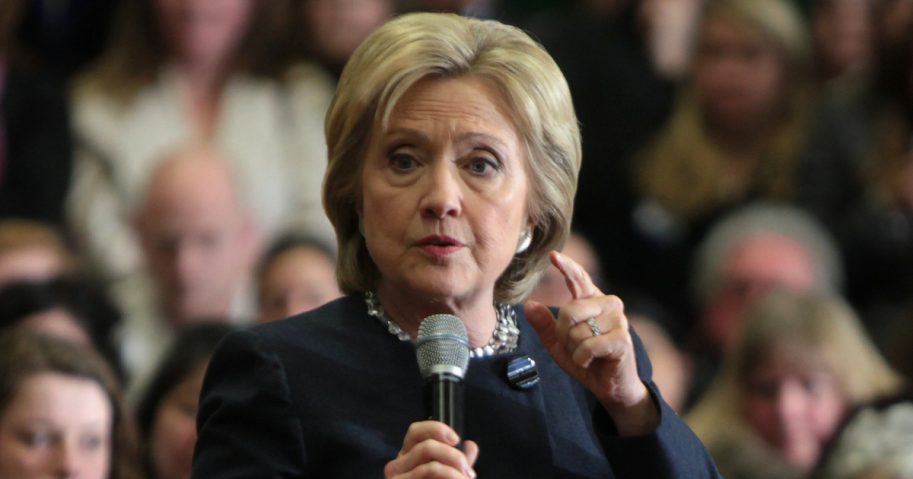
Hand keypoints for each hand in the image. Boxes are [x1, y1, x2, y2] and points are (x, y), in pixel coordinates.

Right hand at [384, 421, 478, 477]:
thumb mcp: (449, 476)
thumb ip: (459, 462)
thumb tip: (471, 446)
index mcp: (408, 457)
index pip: (415, 432)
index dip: (436, 429)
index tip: (456, 439)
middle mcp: (397, 465)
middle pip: (426, 446)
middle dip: (453, 456)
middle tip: (467, 470)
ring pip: (430, 464)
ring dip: (455, 472)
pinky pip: (428, 472)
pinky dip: (450, 477)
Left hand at [524, 252, 658, 434]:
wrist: (611, 386)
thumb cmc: (587, 361)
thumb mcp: (559, 344)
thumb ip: (544, 325)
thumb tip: (529, 305)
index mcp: (592, 300)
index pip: (579, 278)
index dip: (566, 267)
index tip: (552, 255)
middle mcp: (608, 304)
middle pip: (568, 311)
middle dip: (563, 335)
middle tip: (574, 347)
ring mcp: (618, 319)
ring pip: (577, 331)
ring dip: (574, 350)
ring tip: (586, 355)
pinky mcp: (622, 338)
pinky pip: (588, 346)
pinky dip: (582, 358)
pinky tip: (591, 361)